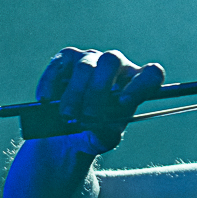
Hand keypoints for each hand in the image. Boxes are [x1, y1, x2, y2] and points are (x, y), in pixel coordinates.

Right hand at [33, 47, 164, 152]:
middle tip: (87, 115)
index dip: (139, 85)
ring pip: (86, 66)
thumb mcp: (103, 139)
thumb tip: (98, 124)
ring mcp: (91, 58)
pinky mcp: (66, 58)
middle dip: (98, 90)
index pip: (151, 74)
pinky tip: (46, 100)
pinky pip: (60, 66)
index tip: (122, 103)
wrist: (66, 136)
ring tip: (67, 116)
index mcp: (136, 84)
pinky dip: (51, 84)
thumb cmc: (93, 134)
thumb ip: (106, 132)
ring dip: (75, 93)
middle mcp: (117, 65)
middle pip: (112, 62)